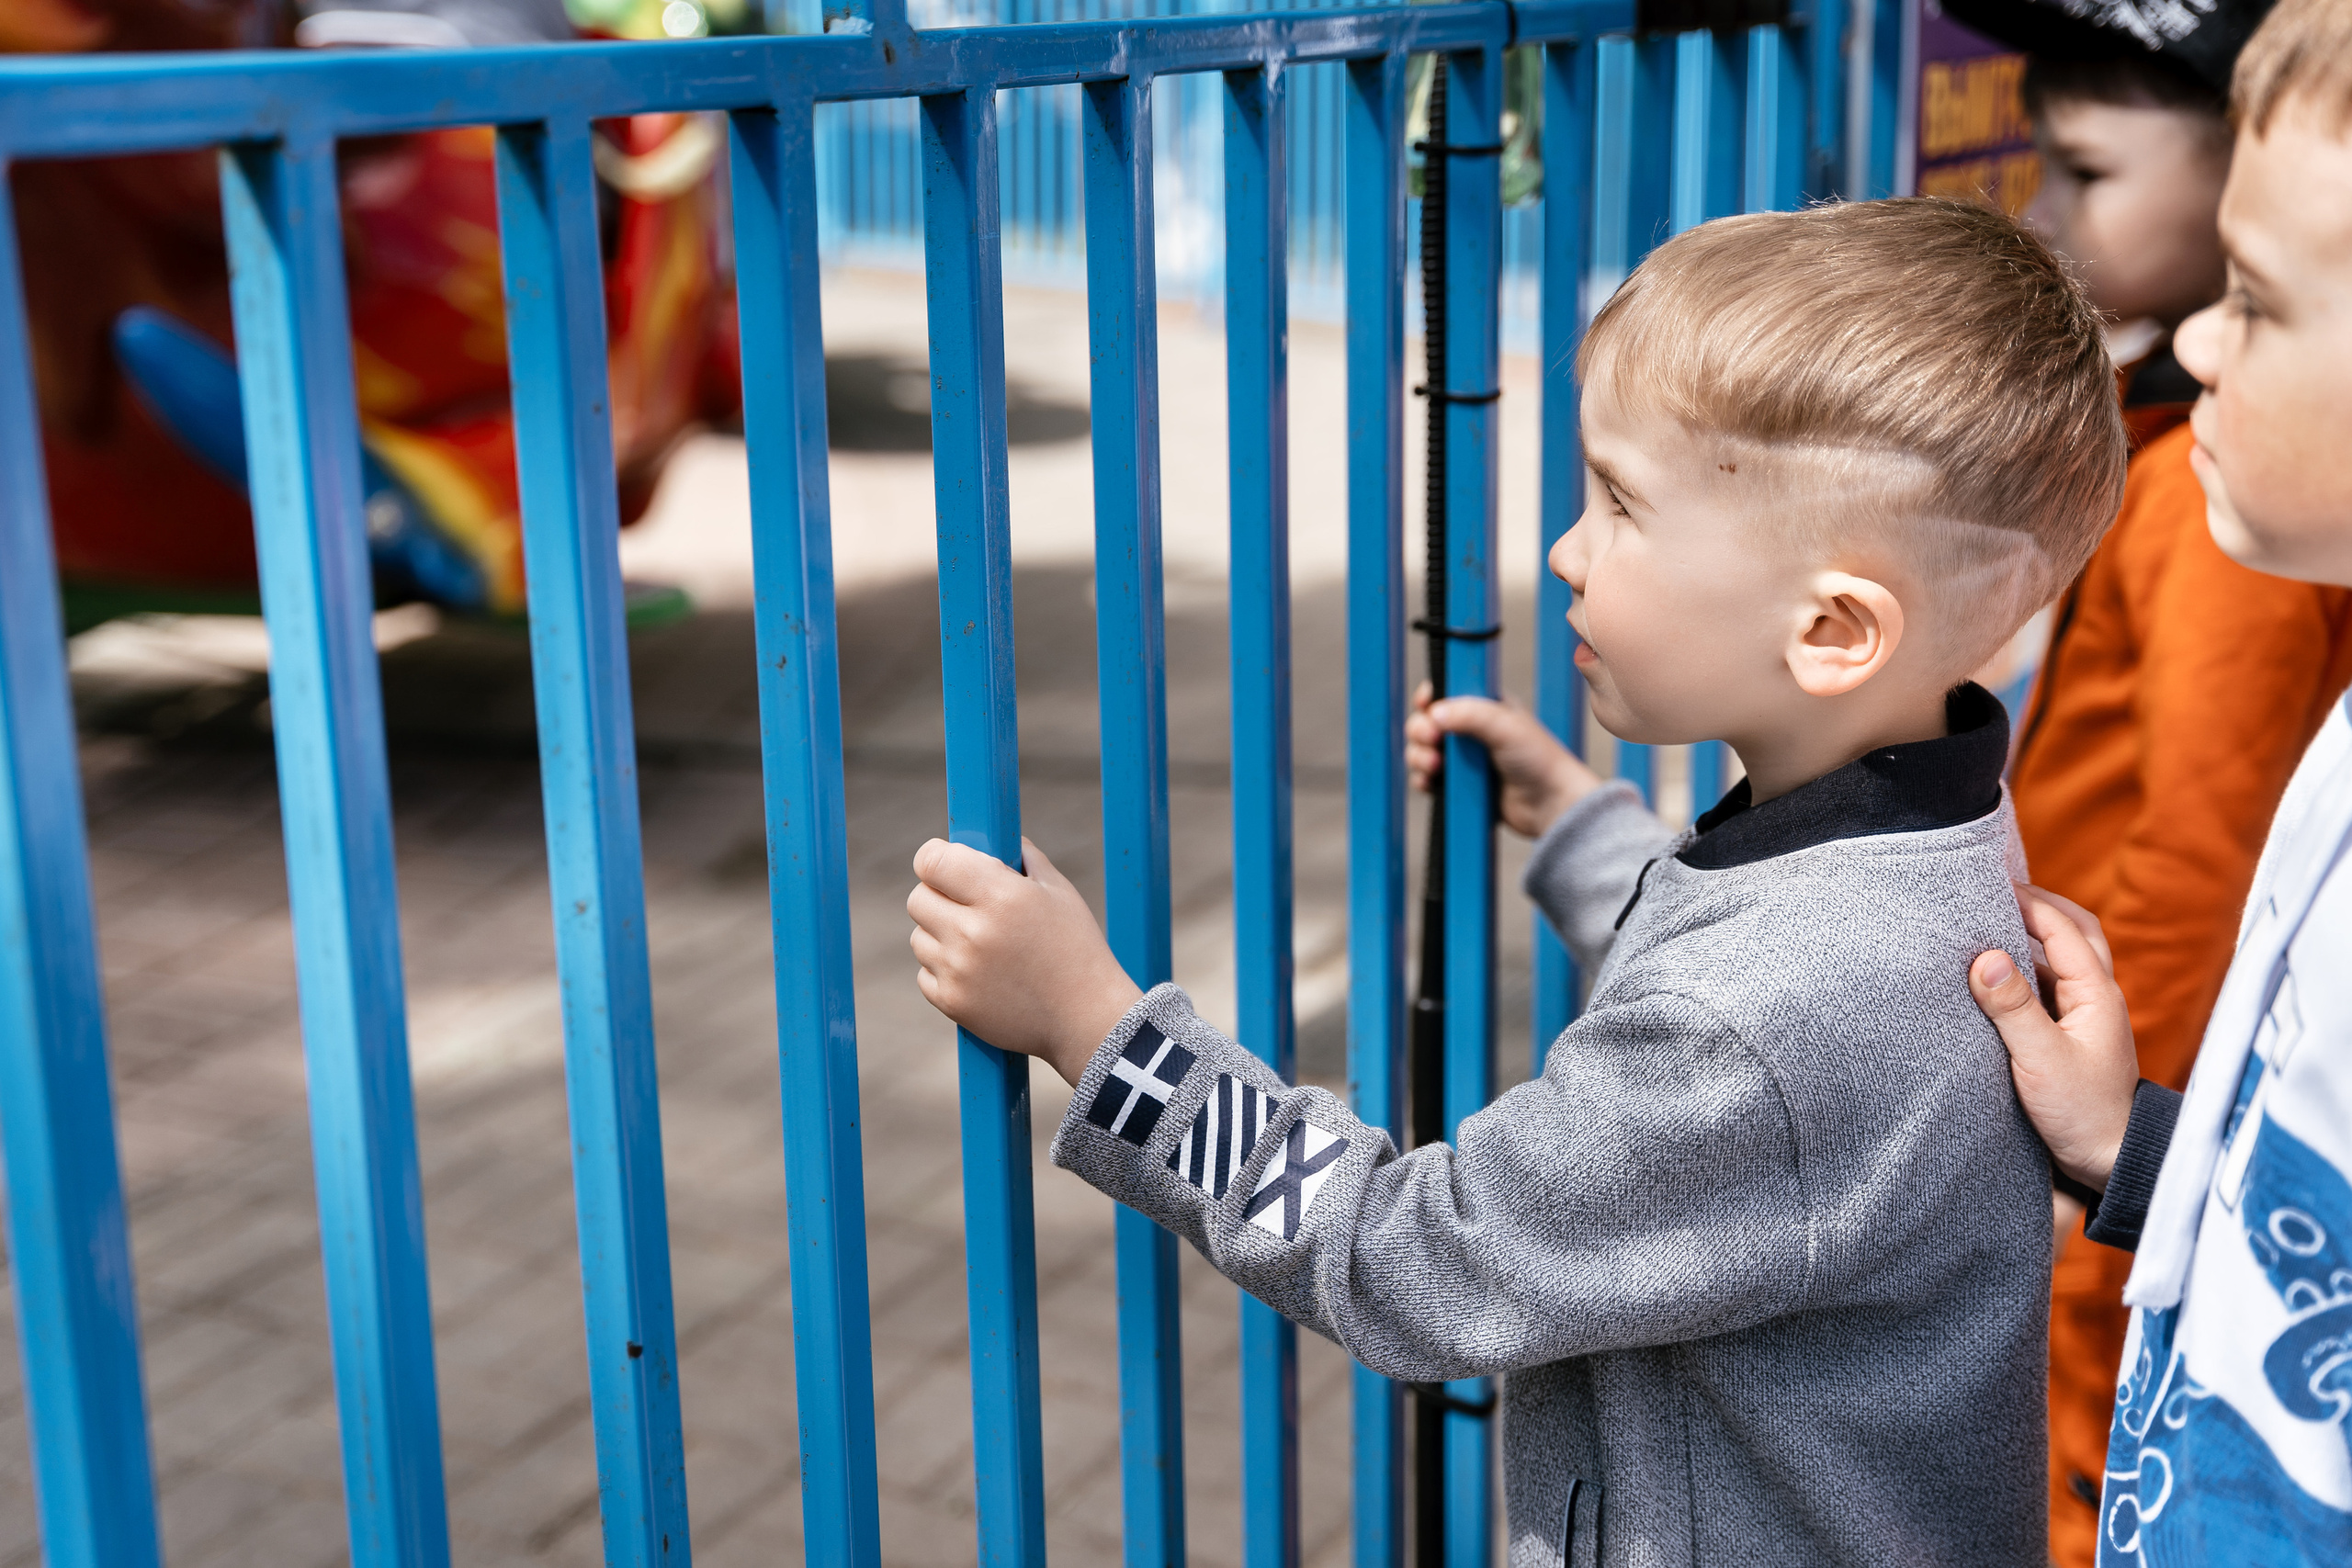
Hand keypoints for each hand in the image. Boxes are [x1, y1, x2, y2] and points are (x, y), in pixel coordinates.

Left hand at [908, 836, 1142, 1086]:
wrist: (1086, 1019)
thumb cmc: (1078, 949)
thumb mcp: (1060, 892)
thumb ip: (1022, 857)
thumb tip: (993, 838)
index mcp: (1001, 896)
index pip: (932, 861)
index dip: (935, 857)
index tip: (945, 862)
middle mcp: (973, 932)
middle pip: (918, 898)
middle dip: (937, 894)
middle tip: (965, 903)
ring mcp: (959, 971)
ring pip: (919, 936)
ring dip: (940, 934)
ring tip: (979, 943)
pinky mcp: (952, 1003)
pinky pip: (925, 972)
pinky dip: (944, 969)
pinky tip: (978, 972)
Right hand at [1405, 682, 1601, 838]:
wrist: (1550, 805)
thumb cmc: (1539, 760)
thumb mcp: (1505, 726)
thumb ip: (1470, 714)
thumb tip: (1434, 713)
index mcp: (1483, 707)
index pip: (1445, 693)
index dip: (1429, 698)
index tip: (1425, 705)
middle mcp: (1469, 731)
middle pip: (1426, 722)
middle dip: (1420, 731)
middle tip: (1432, 740)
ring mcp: (1462, 759)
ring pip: (1421, 751)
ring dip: (1418, 757)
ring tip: (1434, 766)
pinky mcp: (1458, 786)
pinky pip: (1427, 779)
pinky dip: (1422, 780)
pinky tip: (1430, 783)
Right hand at [1969, 884, 2137, 1191]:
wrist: (2113, 1161)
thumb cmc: (2083, 1114)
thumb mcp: (2041, 1061)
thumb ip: (2013, 1009)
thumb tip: (1984, 958)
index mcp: (2097, 993)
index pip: (2062, 928)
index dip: (2026, 900)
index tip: (1984, 882)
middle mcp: (2097, 996)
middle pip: (2075, 931)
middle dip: (2039, 904)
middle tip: (1994, 890)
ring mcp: (2087, 1014)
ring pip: (2065, 955)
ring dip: (2034, 933)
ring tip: (1989, 921)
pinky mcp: (2072, 1032)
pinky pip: (2052, 983)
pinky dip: (2028, 964)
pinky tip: (1997, 972)